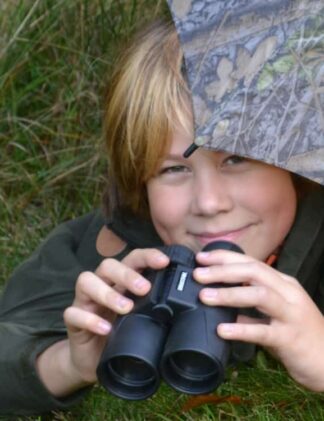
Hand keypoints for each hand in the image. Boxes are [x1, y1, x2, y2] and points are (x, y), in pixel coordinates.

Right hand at [37, 248, 168, 396]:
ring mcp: (85, 301)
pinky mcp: (73, 321)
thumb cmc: (122, 334)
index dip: (147, 256)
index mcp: (121, 282)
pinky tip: (105, 329)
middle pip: (108, 265)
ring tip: (126, 308)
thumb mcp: (142, 318)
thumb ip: (157, 307)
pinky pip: (72, 313)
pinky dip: (89, 319)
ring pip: (86, 281)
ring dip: (107, 293)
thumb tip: (189, 304)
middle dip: (126, 273)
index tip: (164, 261)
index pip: (132, 259)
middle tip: (144, 288)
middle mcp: (102, 285)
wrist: (94, 360)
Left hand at [194, 249, 323, 390]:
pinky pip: (263, 331)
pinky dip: (241, 328)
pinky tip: (222, 330)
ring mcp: (291, 314)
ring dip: (229, 294)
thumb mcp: (275, 313)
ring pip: (260, 295)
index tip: (202, 257)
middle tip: (198, 274)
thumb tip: (221, 302)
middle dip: (223, 271)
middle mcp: (288, 293)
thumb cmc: (300, 334)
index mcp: (283, 284)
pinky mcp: (291, 338)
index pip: (252, 262)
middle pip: (254, 272)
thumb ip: (251, 307)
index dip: (225, 258)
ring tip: (204, 297)